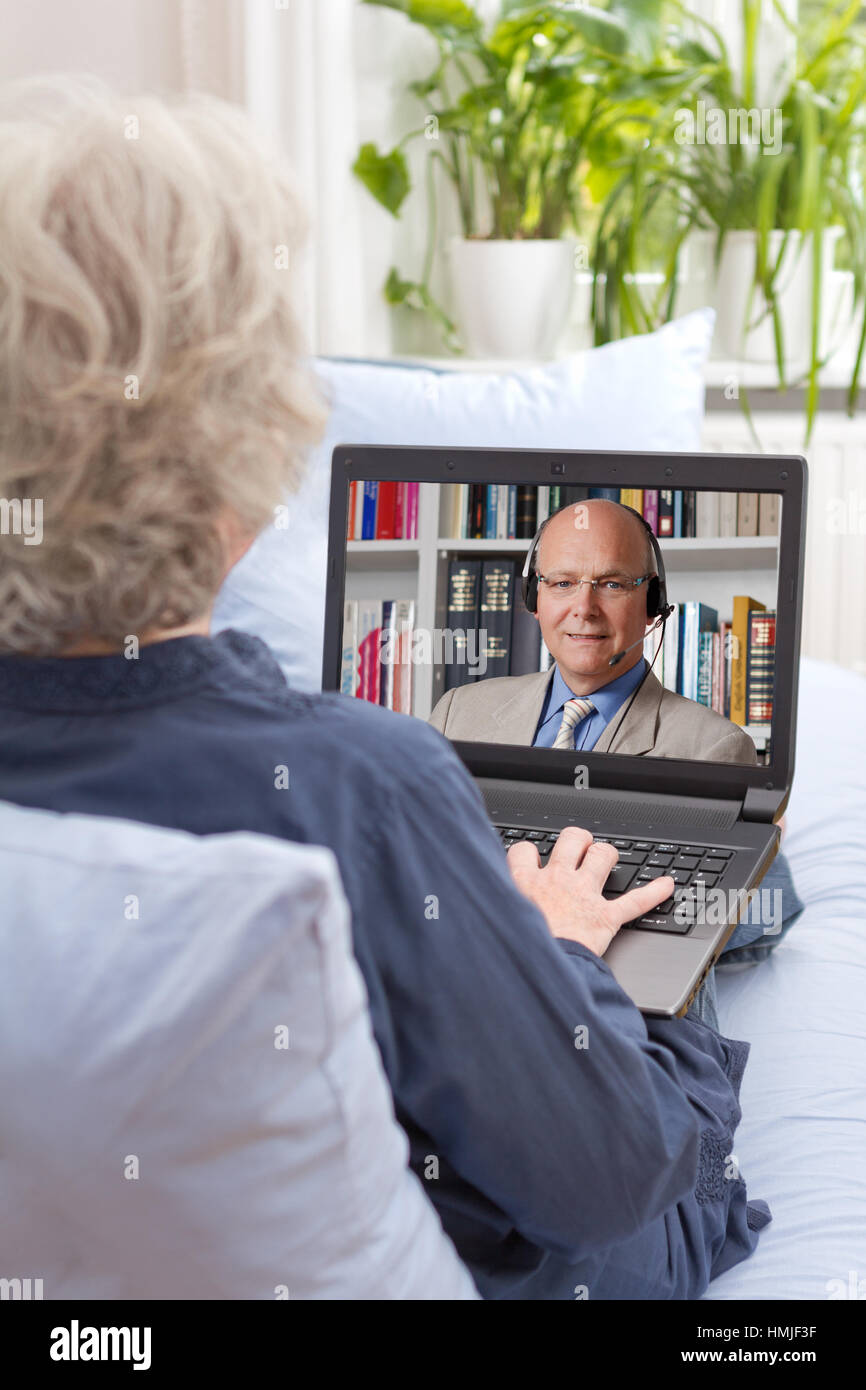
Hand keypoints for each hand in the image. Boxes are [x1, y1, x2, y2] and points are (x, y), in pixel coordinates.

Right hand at [506, 825, 674, 956]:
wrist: (537, 970)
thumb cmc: (515, 950)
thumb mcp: (495, 919)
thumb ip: (495, 905)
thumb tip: (480, 906)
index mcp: (524, 882)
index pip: (524, 849)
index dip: (528, 854)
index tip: (530, 863)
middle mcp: (556, 881)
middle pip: (571, 839)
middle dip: (578, 841)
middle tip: (578, 852)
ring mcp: (583, 896)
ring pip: (602, 855)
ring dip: (606, 855)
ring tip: (606, 860)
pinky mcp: (605, 918)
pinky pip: (635, 900)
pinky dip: (654, 892)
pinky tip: (667, 884)